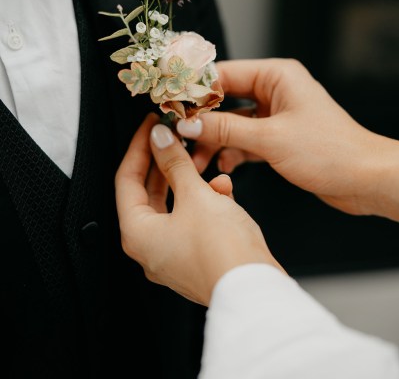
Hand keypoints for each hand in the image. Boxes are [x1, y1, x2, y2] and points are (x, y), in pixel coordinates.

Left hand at [115, 113, 282, 306]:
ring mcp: (172, 254)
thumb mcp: (195, 195)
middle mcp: (150, 247)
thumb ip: (175, 163)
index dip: (139, 147)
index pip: (127, 179)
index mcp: (138, 234)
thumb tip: (159, 139)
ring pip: (174, 203)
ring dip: (189, 179)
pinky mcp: (195, 256)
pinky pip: (193, 219)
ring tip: (203, 161)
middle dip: (165, 161)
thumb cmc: (222, 252)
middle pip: (149, 191)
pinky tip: (223, 189)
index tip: (150, 126)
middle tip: (173, 135)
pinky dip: (205, 201)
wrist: (255, 289)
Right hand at [177, 58, 398, 219]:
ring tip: (197, 159)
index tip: (169, 102)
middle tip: (178, 135)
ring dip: (214, 141)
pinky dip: (232, 152)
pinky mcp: (279, 138)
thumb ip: (225, 129)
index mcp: (277, 76)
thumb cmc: (331, 151)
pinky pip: (245, 140)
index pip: (224, 74)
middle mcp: (276, 91)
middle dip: (202, 120)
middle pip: (225, 99)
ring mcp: (277, 115)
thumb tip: (188, 123)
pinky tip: (222, 166)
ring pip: (233, 123)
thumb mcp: (270, 139)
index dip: (194, 89)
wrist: (365, 180)